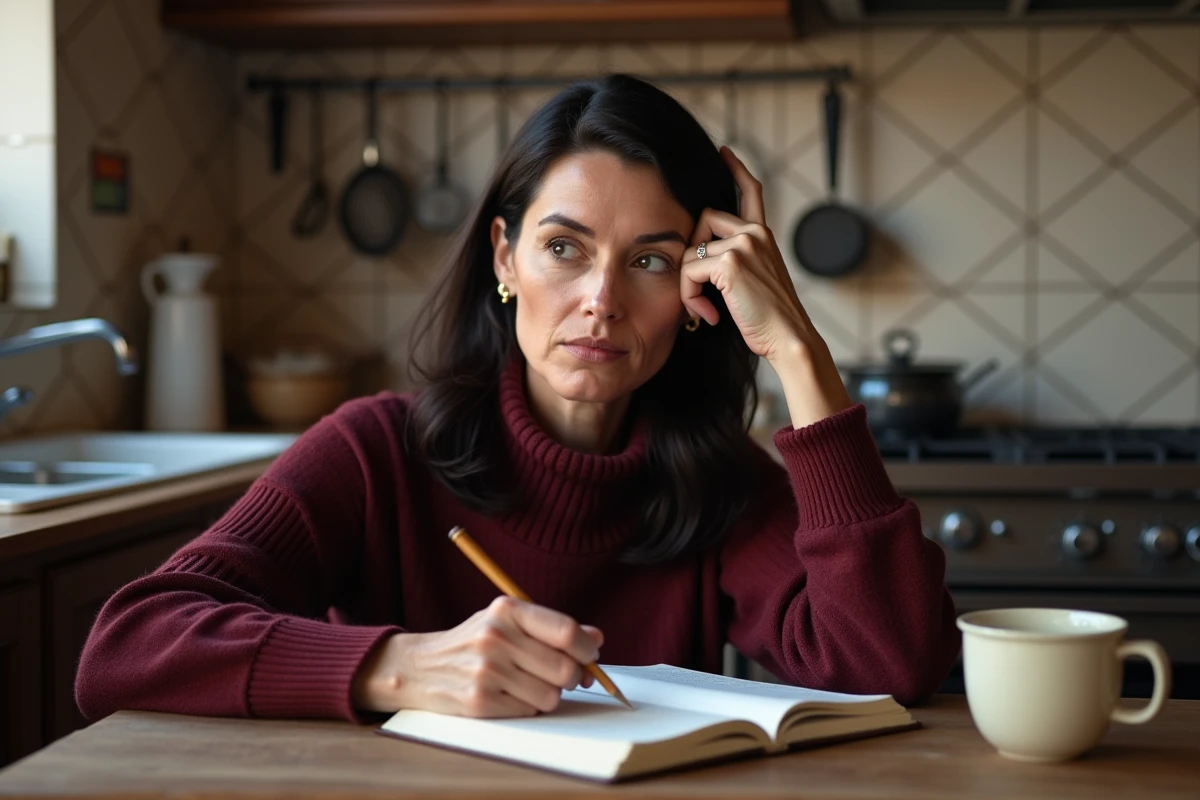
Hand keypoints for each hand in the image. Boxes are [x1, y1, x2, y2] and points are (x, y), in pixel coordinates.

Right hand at [351, 596, 601, 717]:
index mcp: (507, 610)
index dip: (587, 648)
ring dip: (548, 694)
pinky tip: (508, 694)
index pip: (567, 631)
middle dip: (572, 677)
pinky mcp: (480, 701)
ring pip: (551, 695)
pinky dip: (527, 706)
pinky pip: (529, 711)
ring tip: (527, 682)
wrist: (420, 667)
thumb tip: (597, 640)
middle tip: (561, 674)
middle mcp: (496, 637)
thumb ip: (552, 628)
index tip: (590, 656)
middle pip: (565, 669)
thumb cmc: (475, 642)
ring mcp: (487, 671)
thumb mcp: (508, 621)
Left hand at [680, 146, 851, 427]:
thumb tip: (700, 259)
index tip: (723, 151)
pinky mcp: (731, 262)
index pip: (750, 190)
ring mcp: (744, 244)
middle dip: (691, 255)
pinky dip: (690, 297)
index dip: (735, 168)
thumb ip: (736, 263)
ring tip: (705, 308)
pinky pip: (688, 271)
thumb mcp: (755, 282)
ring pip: (690, 249)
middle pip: (702, 219)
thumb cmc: (769, 320)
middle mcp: (756, 232)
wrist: (789, 339)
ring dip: (688, 283)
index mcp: (763, 236)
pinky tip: (708, 316)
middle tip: (700, 292)